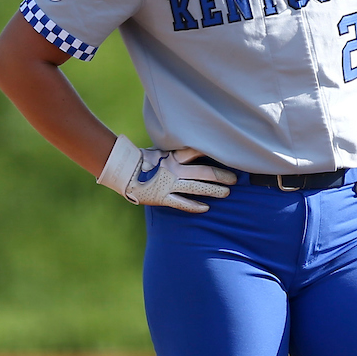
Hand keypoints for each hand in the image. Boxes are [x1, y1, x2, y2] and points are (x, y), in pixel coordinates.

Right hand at [97, 134, 236, 212]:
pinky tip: (207, 208)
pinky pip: (182, 203)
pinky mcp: (163, 197)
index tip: (229, 156)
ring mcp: (169, 184)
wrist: (122, 171)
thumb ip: (175, 151)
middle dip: (221, 175)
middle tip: (234, 179)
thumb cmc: (142, 160)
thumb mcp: (160, 151)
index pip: (197, 152)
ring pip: (197, 187)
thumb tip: (190, 148)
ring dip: (213, 190)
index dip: (214, 154)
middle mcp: (174, 169)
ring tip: (227, 193)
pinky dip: (195, 206)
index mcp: (172, 156)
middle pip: (203, 172)